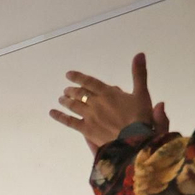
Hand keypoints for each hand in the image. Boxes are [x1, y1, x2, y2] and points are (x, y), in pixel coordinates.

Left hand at [49, 53, 166, 152]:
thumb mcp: (142, 93)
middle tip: (66, 90)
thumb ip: (139, 74)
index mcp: (108, 93)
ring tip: (61, 98)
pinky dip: (60, 116)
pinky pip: (70, 122)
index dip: (78, 77)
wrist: (134, 140)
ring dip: (66, 101)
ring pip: (74, 106)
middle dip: (72, 91)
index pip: (90, 82)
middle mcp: (96, 102)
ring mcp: (89, 116)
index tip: (68, 75)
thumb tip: (139, 54)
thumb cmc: (140, 117)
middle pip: (80, 94)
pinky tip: (52, 113)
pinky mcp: (86, 129)